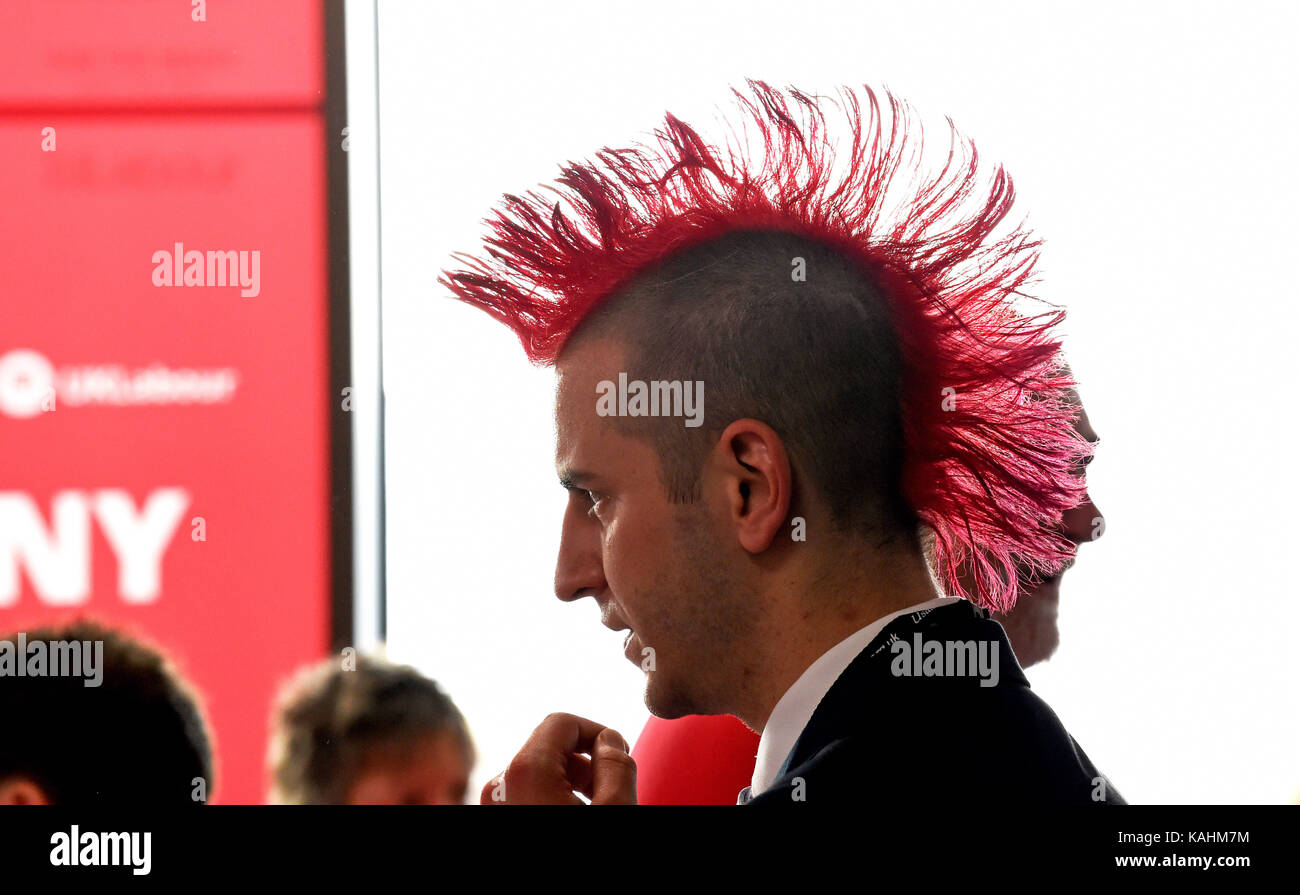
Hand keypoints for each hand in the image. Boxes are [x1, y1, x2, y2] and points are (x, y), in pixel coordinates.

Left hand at [480, 713, 636, 804]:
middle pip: (550, 746)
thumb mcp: (615, 809)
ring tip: (596, 805)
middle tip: (612, 787)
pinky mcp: (499, 815)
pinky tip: (577, 811)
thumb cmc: (586, 852)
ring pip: (540, 771)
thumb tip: (609, 740)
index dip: (597, 732)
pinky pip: (528, 792)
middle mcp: (500, 784)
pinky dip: (554, 796)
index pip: (563, 722)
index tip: (619, 756)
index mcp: (526, 772)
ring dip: (572, 780)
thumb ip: (616, 765)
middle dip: (586, 760)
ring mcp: (495, 804)